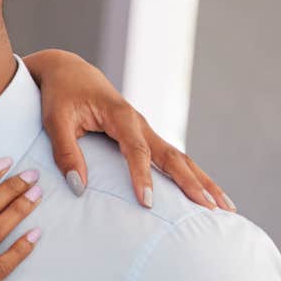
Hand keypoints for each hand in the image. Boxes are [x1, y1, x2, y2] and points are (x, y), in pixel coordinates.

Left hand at [22, 49, 233, 211]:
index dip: (143, 176)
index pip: (137, 150)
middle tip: (211, 208)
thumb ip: (65, 153)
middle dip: (193, 183)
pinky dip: (190, 176)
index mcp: (120, 116)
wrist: (69, 72)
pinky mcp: (144, 136)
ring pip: (179, 158)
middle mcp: (139, 123)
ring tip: (225, 207)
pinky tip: (204, 194)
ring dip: (202, 181)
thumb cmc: (60, 96)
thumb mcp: (55, 122)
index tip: (147, 202)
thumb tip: (78, 188)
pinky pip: (171, 158)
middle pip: (173, 156)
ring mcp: (145, 130)